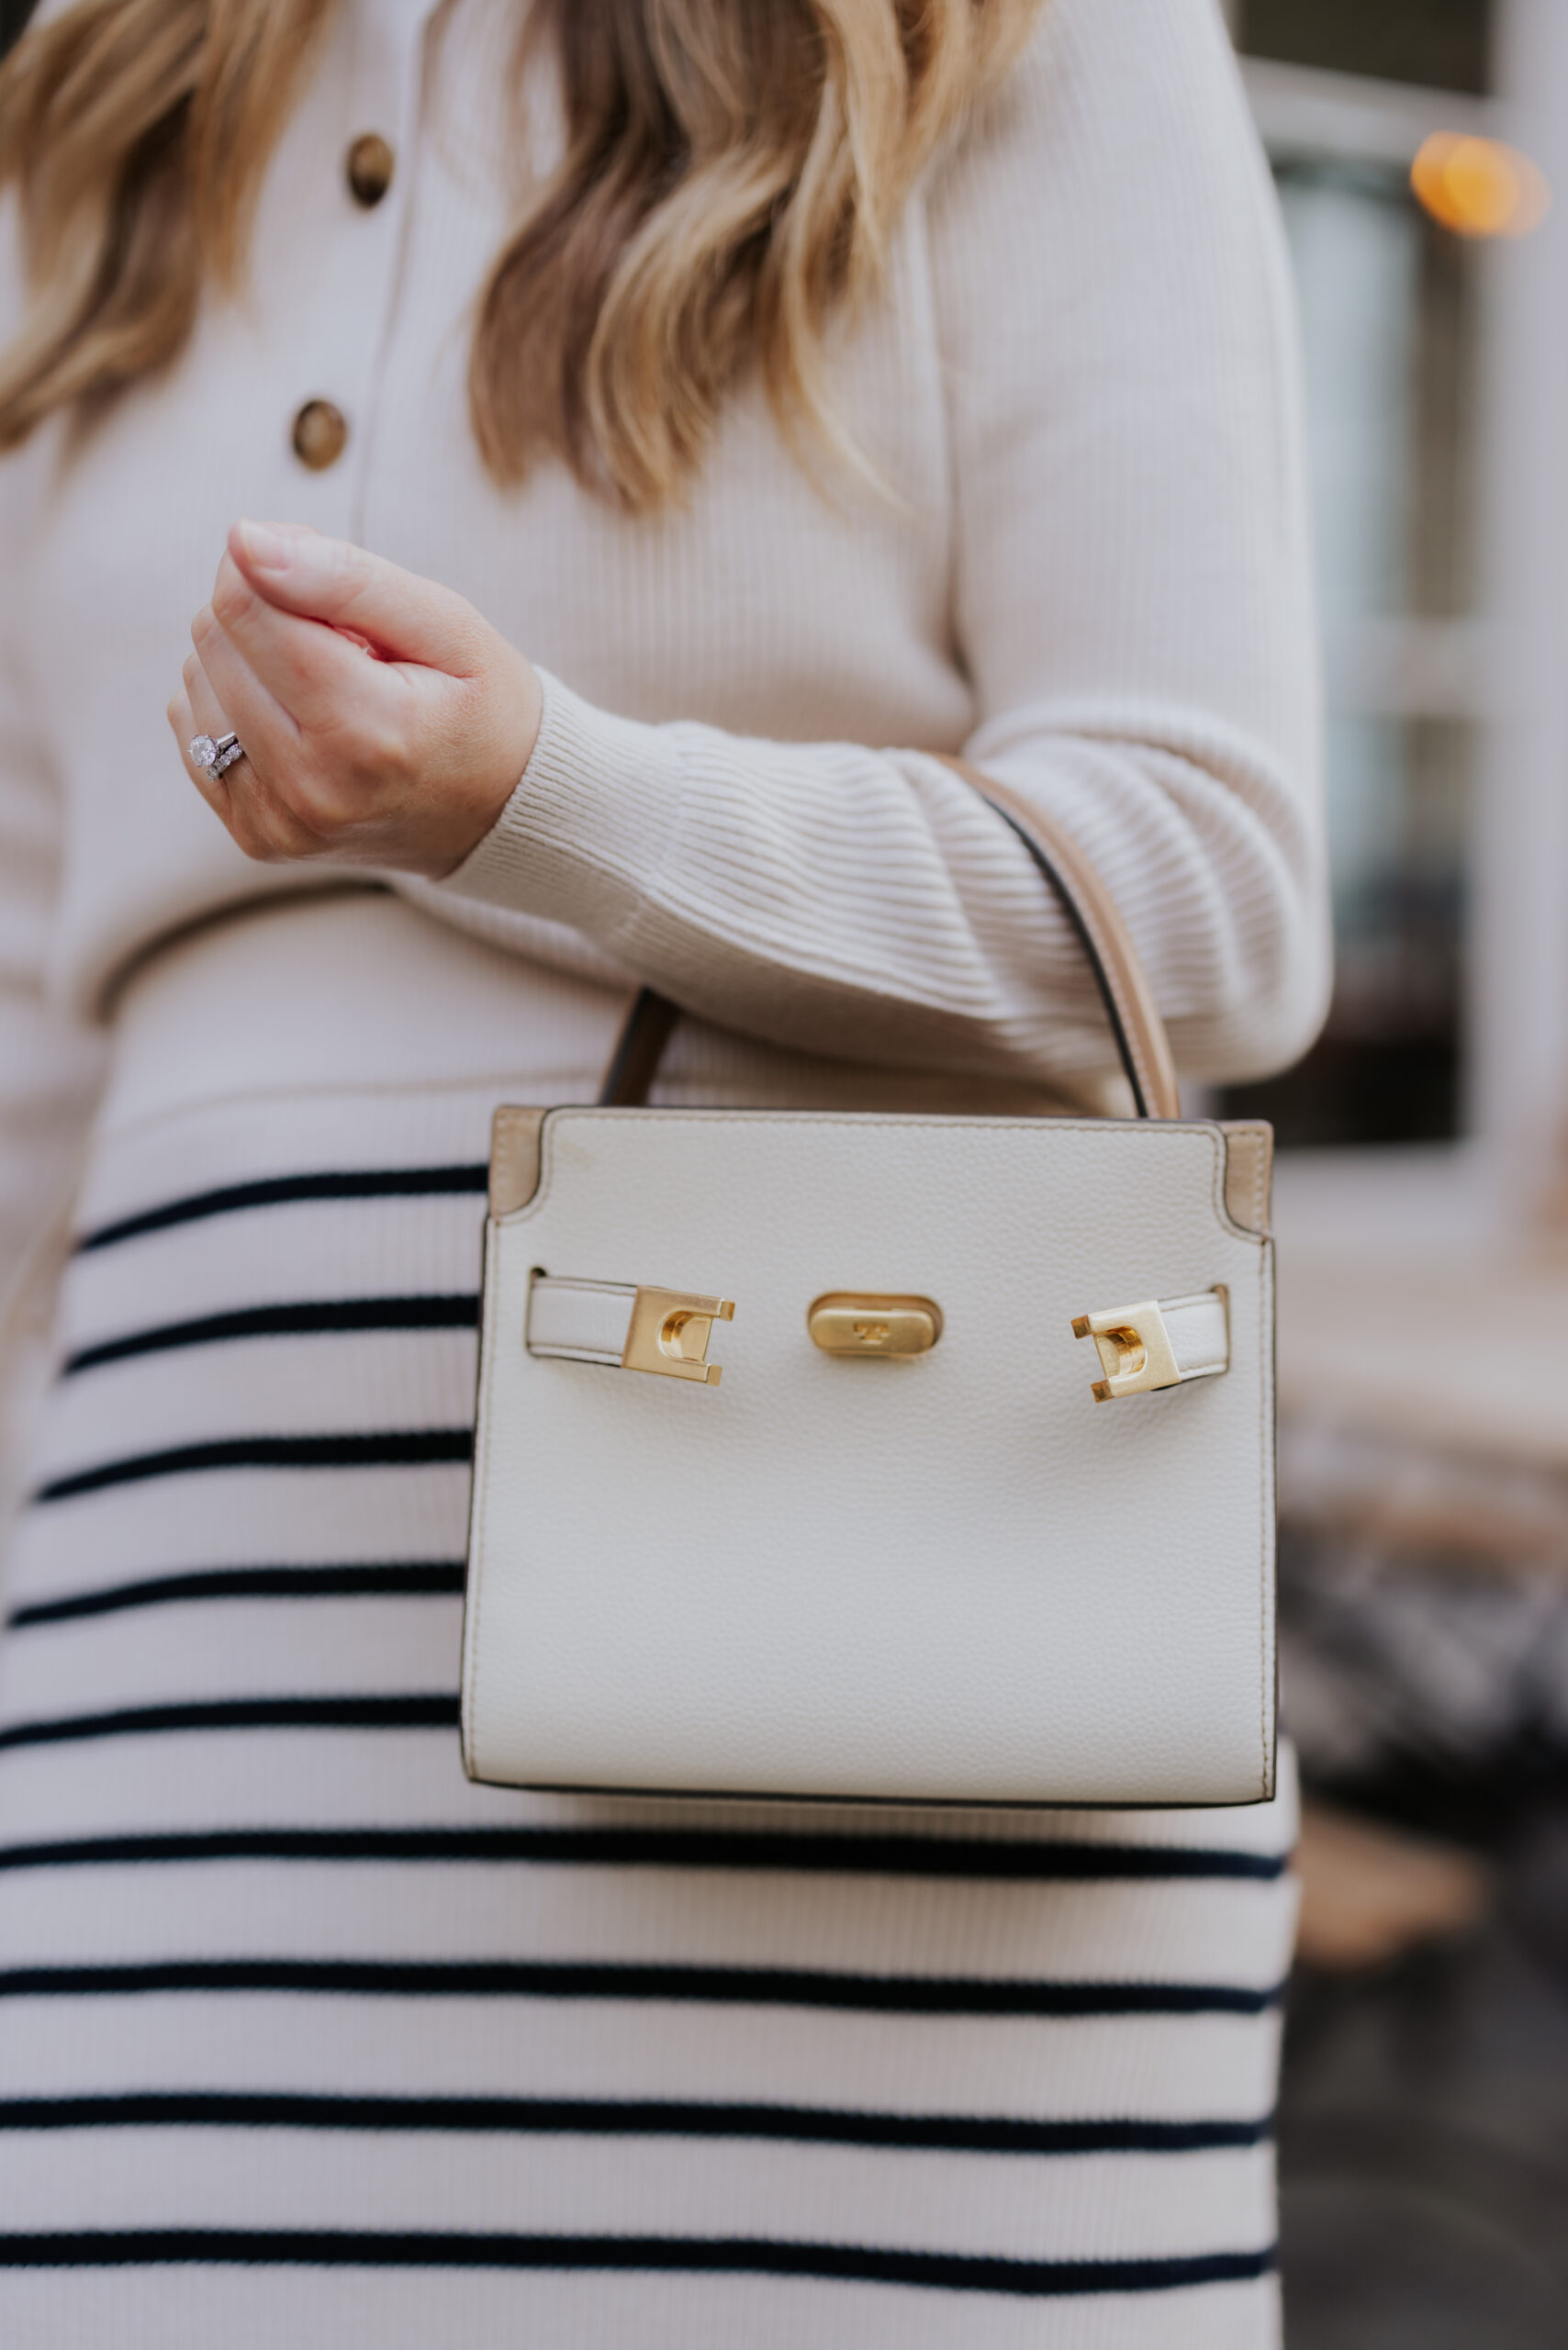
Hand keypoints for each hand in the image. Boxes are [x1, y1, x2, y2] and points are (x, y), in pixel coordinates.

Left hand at [167, 521, 543, 877]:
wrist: (500, 816)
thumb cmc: (483, 708)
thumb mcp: (447, 626)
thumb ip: (348, 577)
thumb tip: (243, 539)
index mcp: (367, 733)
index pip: (246, 605)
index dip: (270, 562)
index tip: (322, 572)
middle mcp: (311, 789)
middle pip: (215, 638)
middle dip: (264, 609)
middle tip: (343, 639)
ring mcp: (277, 823)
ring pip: (196, 680)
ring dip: (249, 659)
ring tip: (329, 686)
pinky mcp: (256, 835)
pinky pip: (192, 730)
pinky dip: (236, 704)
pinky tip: (299, 717)